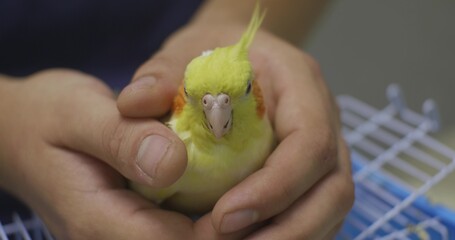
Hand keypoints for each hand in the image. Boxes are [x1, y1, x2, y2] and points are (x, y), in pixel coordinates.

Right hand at [0, 70, 251, 238]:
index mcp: (96, 221)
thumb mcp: (78, 114)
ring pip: (182, 235)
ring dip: (214, 213)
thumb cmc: (46, 117)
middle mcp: (110, 237)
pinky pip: (173, 222)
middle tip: (252, 182)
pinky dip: (199, 204)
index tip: (248, 188)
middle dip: (223, 221)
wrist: (21, 130)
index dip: (219, 226)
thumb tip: (174, 161)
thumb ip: (122, 139)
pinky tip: (215, 173)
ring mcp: (119, 232)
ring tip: (242, 178)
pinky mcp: (129, 220)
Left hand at [118, 23, 353, 238]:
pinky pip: (316, 213)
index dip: (275, 186)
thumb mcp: (183, 54)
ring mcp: (324, 150)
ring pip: (329, 207)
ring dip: (289, 236)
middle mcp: (323, 118)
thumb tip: (134, 105)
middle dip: (287, 227)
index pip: (310, 141)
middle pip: (332, 186)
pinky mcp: (313, 173)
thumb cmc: (211, 55)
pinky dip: (286, 233)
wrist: (230, 56)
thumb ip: (160, 77)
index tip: (224, 216)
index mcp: (300, 83)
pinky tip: (247, 238)